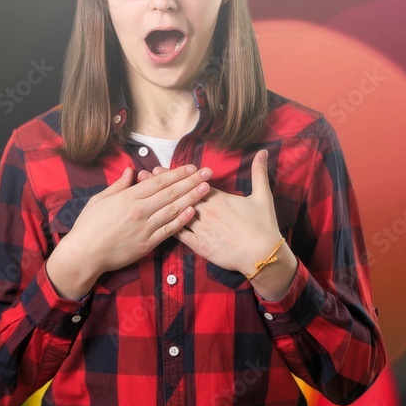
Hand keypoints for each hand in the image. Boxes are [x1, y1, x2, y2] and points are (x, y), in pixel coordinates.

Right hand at [47, 164, 211, 298]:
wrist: (83, 254)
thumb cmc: (88, 226)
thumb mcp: (100, 200)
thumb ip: (118, 185)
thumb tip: (132, 170)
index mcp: (128, 197)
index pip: (158, 181)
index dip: (177, 173)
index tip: (191, 167)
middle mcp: (139, 210)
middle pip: (170, 192)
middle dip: (191, 181)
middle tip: (208, 172)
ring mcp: (144, 227)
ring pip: (173, 209)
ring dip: (192, 197)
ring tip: (206, 188)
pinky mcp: (147, 243)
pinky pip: (168, 230)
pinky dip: (182, 220)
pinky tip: (193, 211)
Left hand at [139, 150, 296, 299]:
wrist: (262, 254)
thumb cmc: (264, 225)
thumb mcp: (263, 197)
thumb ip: (259, 173)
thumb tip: (263, 151)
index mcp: (220, 199)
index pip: (194, 184)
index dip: (176, 176)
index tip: (160, 169)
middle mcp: (207, 211)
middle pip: (180, 196)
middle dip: (161, 186)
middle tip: (143, 176)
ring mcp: (202, 228)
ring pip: (176, 213)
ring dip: (159, 204)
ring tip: (141, 196)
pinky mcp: (200, 245)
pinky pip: (180, 234)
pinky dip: (166, 227)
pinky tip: (153, 223)